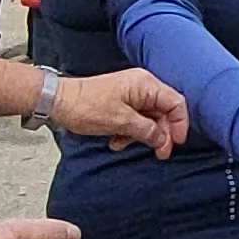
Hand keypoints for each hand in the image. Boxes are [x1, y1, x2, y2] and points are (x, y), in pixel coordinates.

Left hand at [49, 68, 190, 155]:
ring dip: (140, 135)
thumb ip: (147, 130)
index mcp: (145, 85)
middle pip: (163, 112)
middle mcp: (141, 86)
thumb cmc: (87, 106)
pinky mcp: (120, 102)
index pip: (175, 103)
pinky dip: (128, 132)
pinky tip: (116, 140)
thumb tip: (163, 139)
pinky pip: (134, 119)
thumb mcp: (121, 122)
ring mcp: (130, 94)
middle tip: (159, 153)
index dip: (180, 124)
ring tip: (124, 144)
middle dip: (160, 134)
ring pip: (148, 118)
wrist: (59, 102)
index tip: (175, 142)